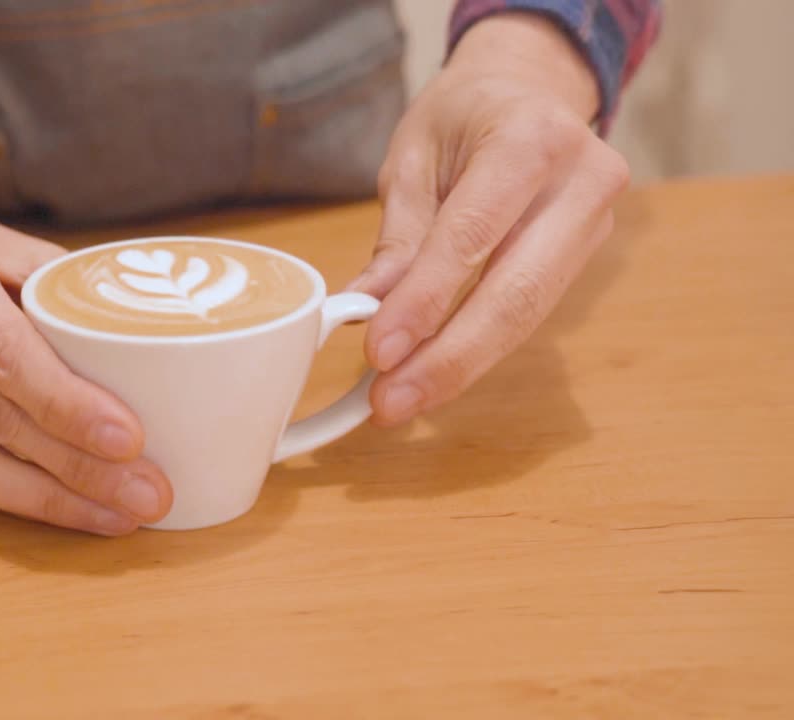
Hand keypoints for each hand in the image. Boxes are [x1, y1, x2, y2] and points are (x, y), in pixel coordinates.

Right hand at [0, 198, 172, 534]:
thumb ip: (58, 287)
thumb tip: (143, 340)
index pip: (1, 352)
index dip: (65, 402)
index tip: (128, 438)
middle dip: (78, 466)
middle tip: (149, 493)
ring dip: (55, 499)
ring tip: (124, 514)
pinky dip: (19, 501)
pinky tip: (73, 511)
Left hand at [350, 13, 629, 425]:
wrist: (527, 88)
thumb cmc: (463, 116)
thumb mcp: (414, 157)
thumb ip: (399, 237)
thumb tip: (368, 311)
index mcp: (532, 137)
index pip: (473, 236)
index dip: (426, 301)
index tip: (379, 352)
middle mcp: (582, 180)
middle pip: (516, 292)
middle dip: (448, 358)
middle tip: (390, 402)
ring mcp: (596, 221)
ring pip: (528, 315)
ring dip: (461, 366)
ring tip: (403, 400)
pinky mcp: (588, 254)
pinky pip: (529, 313)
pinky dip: (479, 349)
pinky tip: (434, 375)